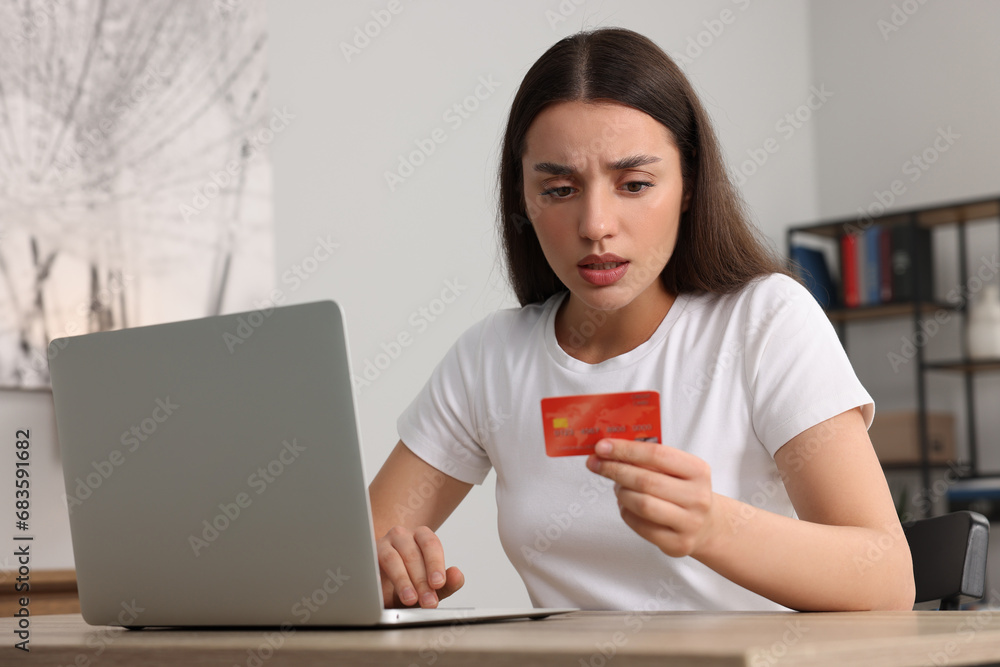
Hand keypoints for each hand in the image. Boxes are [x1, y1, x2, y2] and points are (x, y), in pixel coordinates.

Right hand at [376, 525, 464, 607]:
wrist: (383, 580)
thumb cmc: (410, 580)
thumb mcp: (430, 585)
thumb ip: (447, 583)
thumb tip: (457, 575)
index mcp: (421, 537)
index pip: (430, 545)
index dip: (435, 564)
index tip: (438, 583)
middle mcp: (401, 536)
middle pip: (412, 554)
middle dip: (422, 581)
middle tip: (428, 602)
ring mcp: (382, 545)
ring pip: (392, 558)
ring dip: (403, 581)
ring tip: (410, 599)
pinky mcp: (366, 557)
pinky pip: (370, 565)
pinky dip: (376, 578)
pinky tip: (381, 590)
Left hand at [585, 439, 715, 557]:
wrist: (707, 526)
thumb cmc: (683, 491)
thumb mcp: (676, 470)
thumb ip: (648, 459)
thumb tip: (607, 451)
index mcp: (698, 471)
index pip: (657, 454)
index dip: (626, 450)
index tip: (601, 447)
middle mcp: (697, 497)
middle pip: (645, 481)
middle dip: (614, 470)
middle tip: (595, 464)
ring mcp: (689, 523)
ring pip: (642, 504)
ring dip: (621, 493)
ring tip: (618, 487)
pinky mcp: (677, 544)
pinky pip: (640, 526)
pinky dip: (626, 512)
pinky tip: (626, 505)